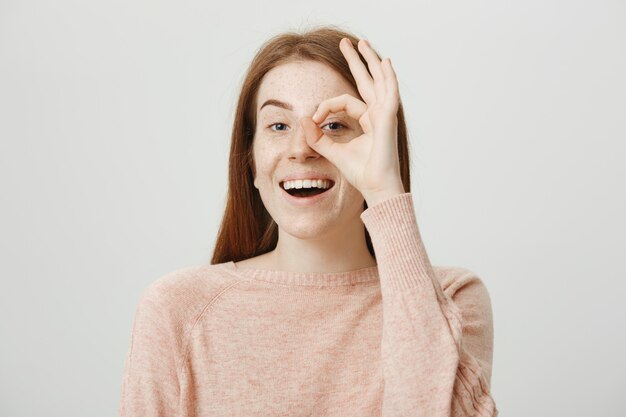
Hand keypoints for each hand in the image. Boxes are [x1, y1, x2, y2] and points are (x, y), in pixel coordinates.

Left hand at [300, 38, 404, 205]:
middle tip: (348, 43)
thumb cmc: (360, 173)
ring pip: (378, 81)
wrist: (375, 187)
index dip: (325, 106)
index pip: (344, 102)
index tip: (313, 117)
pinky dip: (388, 77)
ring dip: (370, 61)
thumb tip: (302, 120)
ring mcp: (385, 115)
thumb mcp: (333, 151)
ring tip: (362, 43)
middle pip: (367, 81)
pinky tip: (385, 62)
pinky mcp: (388, 119)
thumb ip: (318, 137)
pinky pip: (389, 93)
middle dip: (357, 61)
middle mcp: (377, 115)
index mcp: (367, 121)